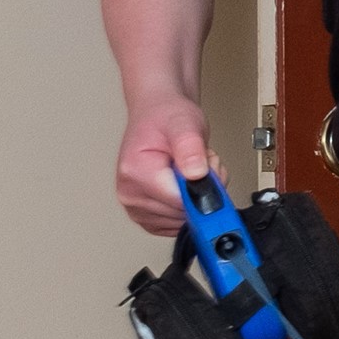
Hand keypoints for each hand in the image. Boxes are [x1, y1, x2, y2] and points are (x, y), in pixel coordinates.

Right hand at [117, 96, 215, 232]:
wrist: (156, 114)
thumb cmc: (166, 117)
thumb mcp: (185, 123)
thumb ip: (191, 148)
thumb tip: (197, 174)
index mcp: (135, 172)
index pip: (181, 201)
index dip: (204, 187)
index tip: (207, 166)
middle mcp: (130, 194)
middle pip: (184, 213)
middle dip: (203, 190)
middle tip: (200, 162)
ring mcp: (136, 208)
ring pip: (184, 220)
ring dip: (198, 198)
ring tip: (190, 169)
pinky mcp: (147, 217)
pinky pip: (179, 224)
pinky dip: (190, 206)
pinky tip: (185, 183)